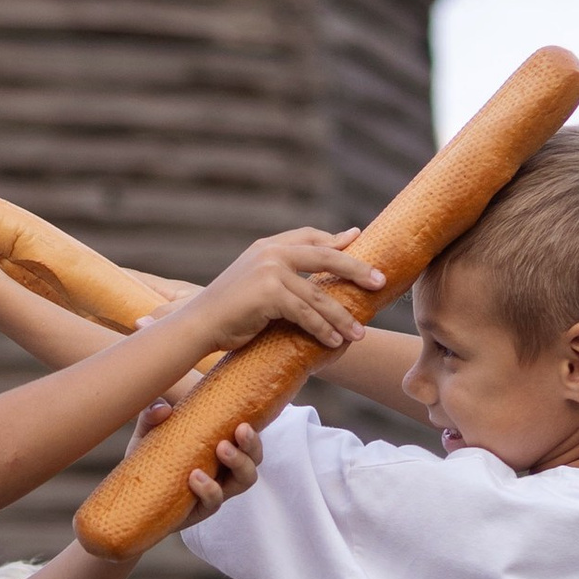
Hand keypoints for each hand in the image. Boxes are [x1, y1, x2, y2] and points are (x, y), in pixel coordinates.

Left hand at [126, 404, 263, 528]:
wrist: (130, 495)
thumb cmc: (148, 458)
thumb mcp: (147, 432)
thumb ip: (151, 415)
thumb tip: (163, 409)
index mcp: (219, 446)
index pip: (246, 437)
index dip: (254, 428)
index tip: (246, 417)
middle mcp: (224, 468)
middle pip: (254, 458)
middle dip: (252, 444)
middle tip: (240, 430)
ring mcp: (216, 489)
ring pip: (244, 480)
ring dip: (239, 463)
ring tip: (221, 448)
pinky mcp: (202, 508)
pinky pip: (215, 500)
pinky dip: (209, 488)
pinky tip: (195, 477)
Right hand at [191, 227, 377, 354]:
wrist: (198, 324)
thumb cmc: (227, 311)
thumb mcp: (255, 283)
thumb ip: (280, 274)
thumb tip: (311, 284)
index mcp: (268, 246)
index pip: (309, 237)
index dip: (335, 240)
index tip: (357, 239)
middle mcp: (271, 252)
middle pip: (326, 257)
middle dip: (357, 269)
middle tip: (380, 281)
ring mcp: (270, 270)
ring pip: (319, 294)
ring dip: (342, 316)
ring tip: (360, 332)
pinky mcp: (269, 293)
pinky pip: (305, 313)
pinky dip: (323, 329)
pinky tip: (334, 342)